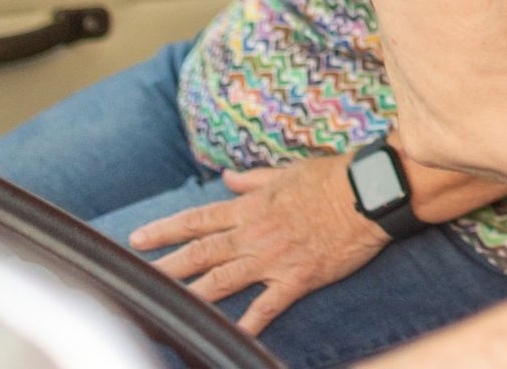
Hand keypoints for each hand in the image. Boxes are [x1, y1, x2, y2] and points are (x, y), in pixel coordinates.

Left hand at [128, 155, 389, 335]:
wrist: (370, 193)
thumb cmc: (333, 177)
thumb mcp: (288, 170)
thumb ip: (254, 179)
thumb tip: (227, 177)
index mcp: (252, 206)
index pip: (199, 219)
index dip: (166, 229)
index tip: (139, 238)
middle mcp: (255, 233)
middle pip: (201, 252)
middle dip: (165, 266)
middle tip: (135, 280)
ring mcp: (274, 258)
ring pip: (222, 280)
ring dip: (192, 295)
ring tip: (165, 308)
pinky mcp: (298, 277)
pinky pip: (267, 305)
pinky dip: (248, 322)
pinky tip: (231, 336)